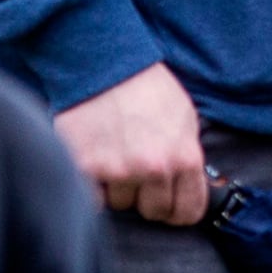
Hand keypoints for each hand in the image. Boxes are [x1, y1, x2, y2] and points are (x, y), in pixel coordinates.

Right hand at [53, 61, 207, 224]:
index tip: (168, 206)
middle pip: (152, 211)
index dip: (177, 211)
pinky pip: (91, 197)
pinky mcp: (84, 165)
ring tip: (110, 158)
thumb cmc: (146, 87)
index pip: (187, 211)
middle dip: (145, 197)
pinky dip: (91, 186)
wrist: (103, 61)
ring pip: (119, 204)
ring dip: (115, 188)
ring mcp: (117, 169)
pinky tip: (92, 164)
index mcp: (184, 157)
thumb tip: (186, 187)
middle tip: (135, 175)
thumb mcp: (184, 119)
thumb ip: (185, 157)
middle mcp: (153, 168)